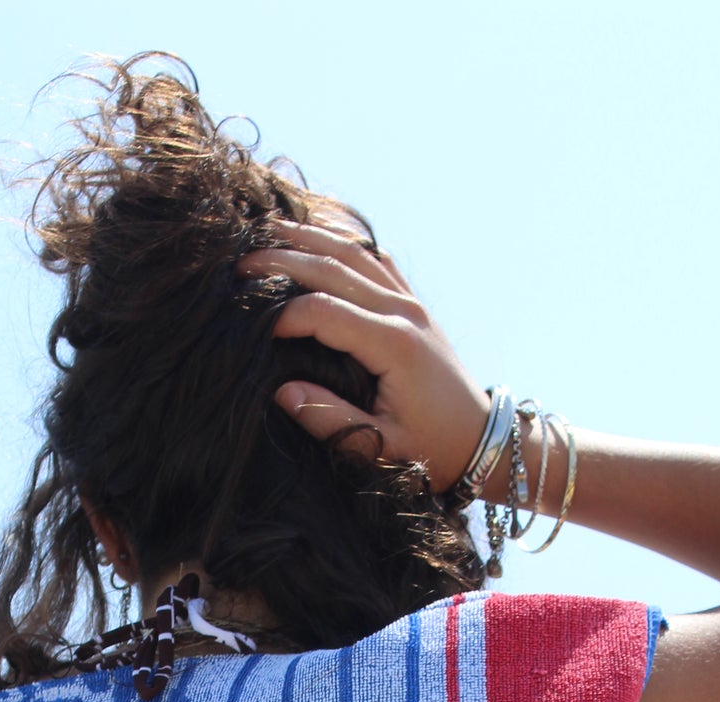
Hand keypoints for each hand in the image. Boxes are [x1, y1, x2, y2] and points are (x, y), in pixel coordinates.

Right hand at [237, 222, 489, 488]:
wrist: (480, 437)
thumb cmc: (431, 448)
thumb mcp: (380, 447)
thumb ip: (330, 420)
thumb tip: (283, 392)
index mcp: (393, 345)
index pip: (324, 312)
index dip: (284, 316)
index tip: (256, 331)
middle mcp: (402, 311)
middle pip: (333, 268)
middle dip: (282, 262)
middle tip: (239, 266)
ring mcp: (410, 301)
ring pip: (352, 252)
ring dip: (307, 239)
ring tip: (265, 235)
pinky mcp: (412, 301)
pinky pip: (374, 257)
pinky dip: (340, 241)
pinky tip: (314, 236)